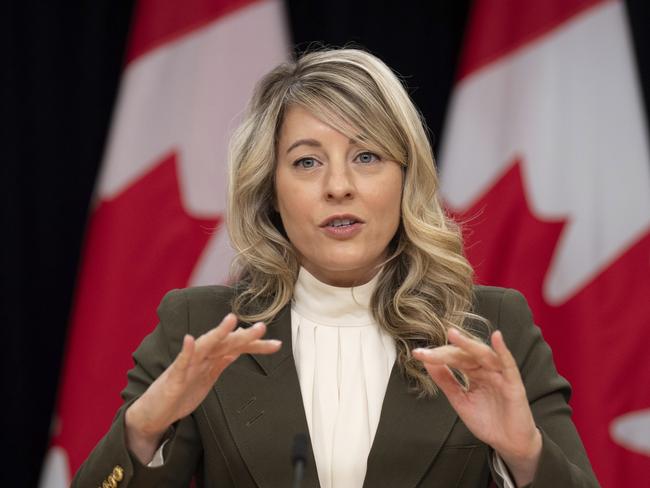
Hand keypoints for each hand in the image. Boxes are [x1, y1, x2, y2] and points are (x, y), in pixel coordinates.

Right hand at [125, 313, 280, 462]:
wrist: (155, 412)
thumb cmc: (181, 392)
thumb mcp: (208, 377)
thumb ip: (222, 361)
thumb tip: (239, 349)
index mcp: (212, 359)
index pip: (238, 347)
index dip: (257, 346)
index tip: (276, 345)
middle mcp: (201, 357)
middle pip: (226, 343)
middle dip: (245, 336)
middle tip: (262, 328)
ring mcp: (187, 365)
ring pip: (205, 346)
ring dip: (217, 333)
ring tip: (230, 320)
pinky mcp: (173, 377)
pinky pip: (180, 362)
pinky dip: (186, 351)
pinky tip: (189, 340)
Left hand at [413, 329, 540, 485]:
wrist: (508, 443)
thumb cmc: (488, 421)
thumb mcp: (460, 400)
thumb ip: (446, 381)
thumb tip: (428, 363)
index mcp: (473, 372)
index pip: (453, 358)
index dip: (436, 356)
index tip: (417, 355)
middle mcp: (486, 369)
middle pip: (464, 354)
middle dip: (445, 352)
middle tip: (426, 351)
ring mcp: (500, 374)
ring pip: (483, 354)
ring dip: (468, 344)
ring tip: (452, 334)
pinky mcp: (514, 383)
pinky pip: (509, 364)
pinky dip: (503, 350)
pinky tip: (497, 338)